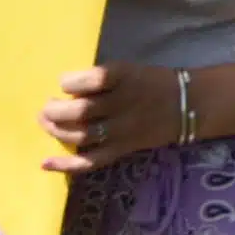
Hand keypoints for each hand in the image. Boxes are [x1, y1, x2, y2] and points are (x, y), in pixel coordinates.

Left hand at [38, 62, 175, 172]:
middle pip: (82, 111)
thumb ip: (101, 79)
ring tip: (47, 123)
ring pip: (81, 135)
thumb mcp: (131, 70)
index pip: (94, 79)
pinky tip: (46, 162)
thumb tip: (66, 92)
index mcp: (127, 79)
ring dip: (57, 130)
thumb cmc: (153, 82)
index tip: (64, 82)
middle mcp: (124, 105)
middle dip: (55, 110)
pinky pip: (91, 161)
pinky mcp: (122, 149)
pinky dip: (67, 164)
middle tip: (48, 106)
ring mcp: (122, 131)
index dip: (71, 82)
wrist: (189, 105)